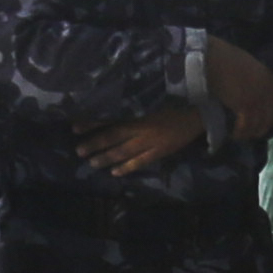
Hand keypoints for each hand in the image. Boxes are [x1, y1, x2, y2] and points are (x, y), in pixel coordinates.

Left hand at [80, 103, 209, 178]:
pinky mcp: (159, 152)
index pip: (110, 117)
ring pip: (123, 151)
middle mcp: (140, 127)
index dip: (92, 122)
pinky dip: (127, 167)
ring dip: (107, 158)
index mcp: (137, 112)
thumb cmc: (173, 104)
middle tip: (79, 151)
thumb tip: (110, 108)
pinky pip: (140, 162)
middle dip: (95, 144)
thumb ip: (133, 105)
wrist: (197, 114)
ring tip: (92, 163)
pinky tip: (115, 172)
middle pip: (112, 136)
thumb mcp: (151, 100)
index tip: (75, 127)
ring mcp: (150, 141)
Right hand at [198, 38, 272, 144]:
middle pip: (270, 118)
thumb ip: (258, 80)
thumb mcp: (251, 67)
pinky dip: (240, 132)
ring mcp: (257, 100)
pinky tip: (234, 134)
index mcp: (271, 79)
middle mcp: (268, 91)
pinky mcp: (244, 107)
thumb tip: (255, 91)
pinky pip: (245, 126)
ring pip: (258, 125)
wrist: (215, 60)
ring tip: (242, 135)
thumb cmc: (227, 58)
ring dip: (250, 133)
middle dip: (264, 128)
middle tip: (256, 133)